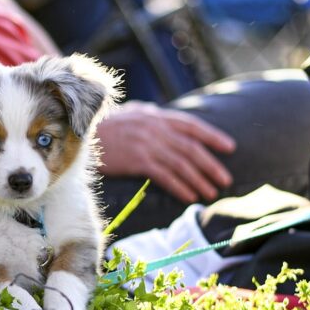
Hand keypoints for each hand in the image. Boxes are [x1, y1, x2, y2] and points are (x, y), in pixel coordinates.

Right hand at [96, 101, 235, 202]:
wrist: (79, 133)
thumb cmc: (103, 125)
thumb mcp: (130, 113)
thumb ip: (149, 115)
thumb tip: (164, 118)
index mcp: (156, 116)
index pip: (191, 125)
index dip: (213, 136)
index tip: (230, 147)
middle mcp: (155, 129)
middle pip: (191, 148)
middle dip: (211, 164)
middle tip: (225, 179)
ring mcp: (147, 144)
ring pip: (181, 163)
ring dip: (199, 179)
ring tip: (211, 192)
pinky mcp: (137, 160)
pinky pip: (165, 175)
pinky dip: (180, 186)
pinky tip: (189, 196)